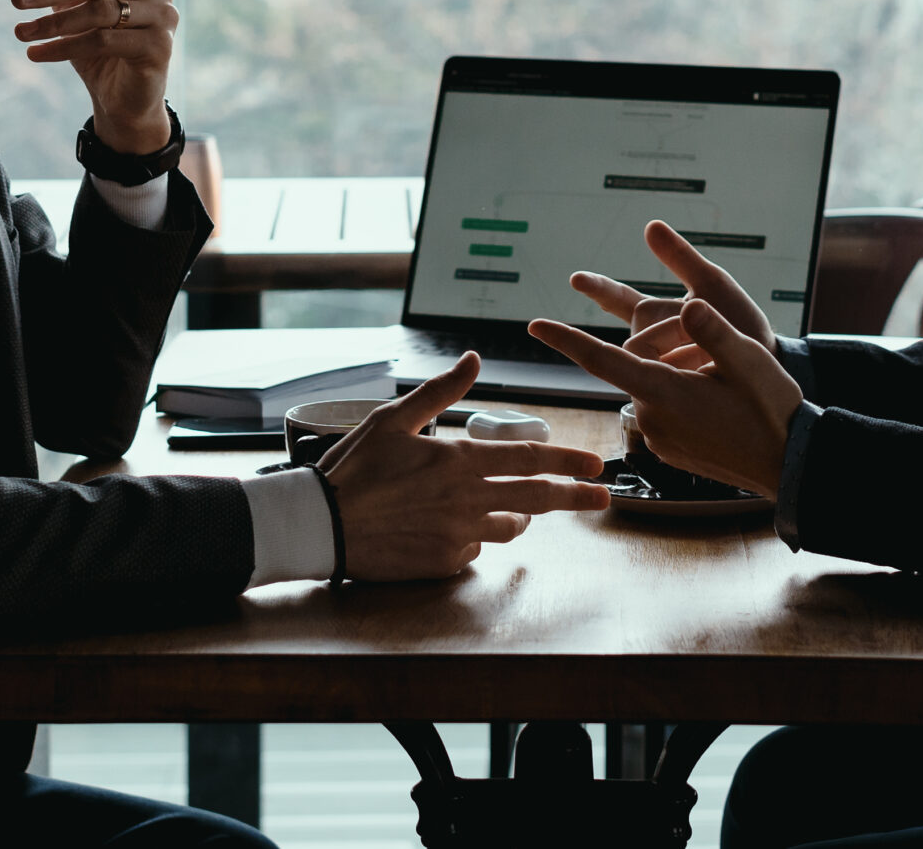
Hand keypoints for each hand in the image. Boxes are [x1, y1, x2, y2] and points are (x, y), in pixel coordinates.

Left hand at [9, 0, 176, 153]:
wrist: (124, 101)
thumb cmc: (101, 51)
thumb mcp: (83, 13)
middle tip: (17, 0)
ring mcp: (163, 17)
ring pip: (99, 12)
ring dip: (53, 23)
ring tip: (21, 32)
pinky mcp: (159, 47)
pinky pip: (103, 42)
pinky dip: (64, 48)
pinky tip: (37, 54)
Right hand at [318, 352, 610, 578]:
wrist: (320, 524)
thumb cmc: (353, 468)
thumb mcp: (392, 419)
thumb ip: (440, 391)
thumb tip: (474, 359)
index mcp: (458, 460)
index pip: (528, 457)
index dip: (566, 460)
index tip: (594, 464)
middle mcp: (466, 499)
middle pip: (536, 497)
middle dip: (574, 495)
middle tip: (602, 496)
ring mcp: (457, 535)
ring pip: (509, 528)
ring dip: (519, 518)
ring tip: (519, 513)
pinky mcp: (442, 564)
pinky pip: (473, 551)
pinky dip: (472, 538)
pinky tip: (450, 529)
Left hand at [530, 225, 801, 497]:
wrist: (789, 465)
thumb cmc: (771, 410)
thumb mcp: (749, 360)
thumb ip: (714, 332)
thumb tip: (687, 306)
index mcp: (664, 393)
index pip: (602, 361)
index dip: (566, 340)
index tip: (534, 325)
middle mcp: (652, 418)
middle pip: (636, 363)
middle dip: (662, 344)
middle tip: (714, 350)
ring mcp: (659, 438)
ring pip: (649, 384)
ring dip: (673, 370)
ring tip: (723, 379)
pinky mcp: (670, 449)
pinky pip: (661, 407)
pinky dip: (679, 392)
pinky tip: (718, 399)